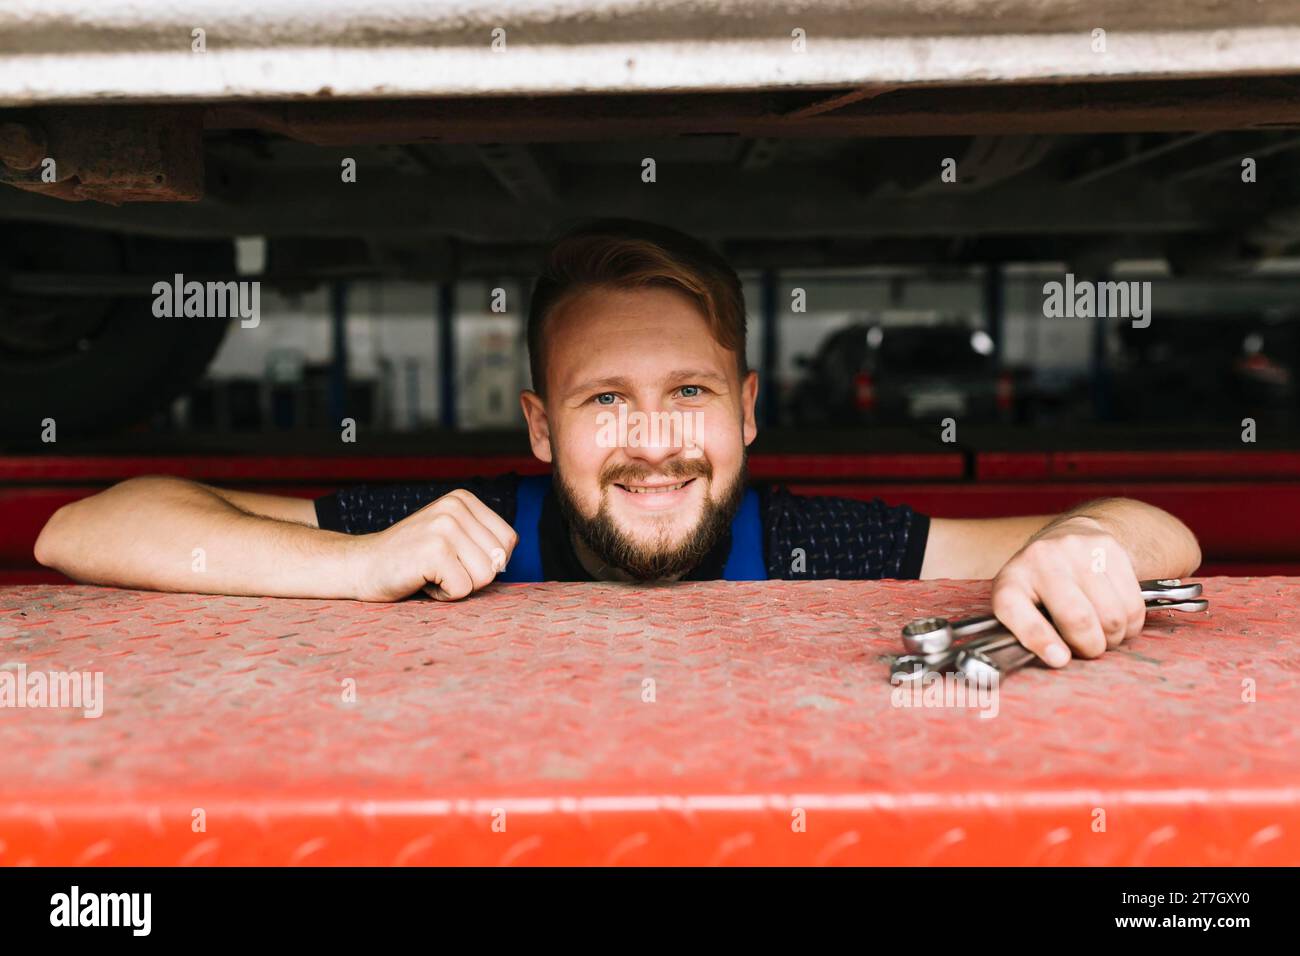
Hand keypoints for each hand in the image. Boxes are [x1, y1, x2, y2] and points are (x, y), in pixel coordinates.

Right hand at [348, 489, 518, 601]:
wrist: (360, 567)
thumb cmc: (410, 561)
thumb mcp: (451, 538)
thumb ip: (481, 542)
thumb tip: (505, 559)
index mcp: (463, 500)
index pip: (508, 541)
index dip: (485, 562)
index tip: (453, 559)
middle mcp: (455, 507)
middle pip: (498, 560)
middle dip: (472, 576)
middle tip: (439, 569)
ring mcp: (444, 526)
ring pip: (485, 576)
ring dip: (458, 586)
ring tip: (431, 573)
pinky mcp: (434, 549)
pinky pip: (464, 589)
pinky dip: (444, 596)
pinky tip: (421, 580)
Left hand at [989, 515, 1145, 666]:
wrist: (1063, 536)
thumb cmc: (1038, 586)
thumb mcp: (1019, 608)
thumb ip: (1028, 634)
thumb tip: (1059, 659)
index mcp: (1010, 581)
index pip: (1015, 610)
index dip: (1040, 639)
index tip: (1060, 659)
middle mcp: (1041, 560)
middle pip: (1078, 619)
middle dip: (1090, 647)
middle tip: (1088, 649)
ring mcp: (1076, 550)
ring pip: (1112, 616)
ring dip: (1113, 637)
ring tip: (1103, 633)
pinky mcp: (1108, 548)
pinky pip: (1133, 604)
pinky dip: (1131, 624)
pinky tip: (1118, 618)